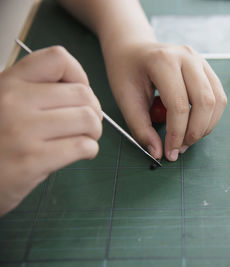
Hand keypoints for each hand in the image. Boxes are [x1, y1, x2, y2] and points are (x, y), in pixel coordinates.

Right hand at [0, 46, 102, 214]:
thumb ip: (39, 90)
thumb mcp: (8, 102)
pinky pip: (82, 146)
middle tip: (86, 124)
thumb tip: (85, 92)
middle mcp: (14, 101)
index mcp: (9, 81)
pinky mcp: (31, 160)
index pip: (58, 58)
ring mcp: (22, 131)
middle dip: (94, 111)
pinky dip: (90, 149)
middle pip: (83, 94)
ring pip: (87, 119)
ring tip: (84, 138)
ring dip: (94, 131)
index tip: (77, 94)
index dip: (79, 76)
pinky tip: (80, 153)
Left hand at [102, 41, 226, 160]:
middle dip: (195, 131)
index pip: (178, 104)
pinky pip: (219, 96)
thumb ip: (141, 128)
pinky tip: (195, 125)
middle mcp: (187, 57)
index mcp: (163, 61)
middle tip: (181, 148)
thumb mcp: (125, 99)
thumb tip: (158, 153)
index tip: (170, 152)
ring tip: (188, 138)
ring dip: (206, 126)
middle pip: (204, 102)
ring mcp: (200, 61)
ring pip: (217, 100)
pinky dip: (211, 117)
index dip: (176, 133)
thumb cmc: (126, 71)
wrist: (133, 49)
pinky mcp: (207, 69)